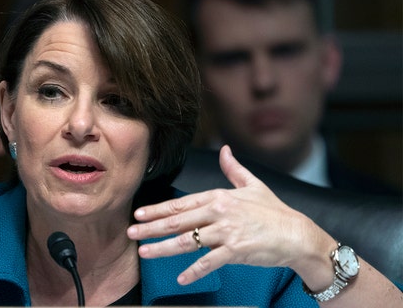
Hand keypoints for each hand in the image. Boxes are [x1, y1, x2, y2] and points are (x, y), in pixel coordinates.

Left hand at [127, 145, 320, 284]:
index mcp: (219, 197)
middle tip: (131, 232)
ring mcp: (227, 232)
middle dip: (151, 227)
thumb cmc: (275, 212)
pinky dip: (195, 271)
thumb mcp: (253, 185)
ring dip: (163, 247)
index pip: (181, 204)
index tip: (140, 214)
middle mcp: (220, 212)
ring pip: (187, 241)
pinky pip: (210, 262)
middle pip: (178, 221)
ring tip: (144, 253)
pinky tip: (181, 278)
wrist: (297, 235)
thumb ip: (234, 169)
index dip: (158, 209)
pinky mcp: (236, 250)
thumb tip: (224, 149)